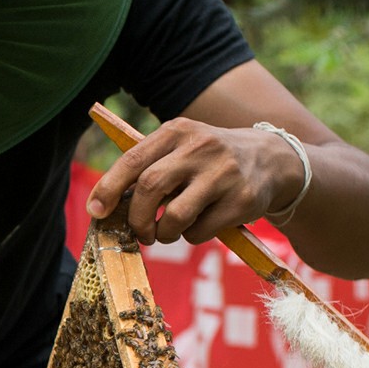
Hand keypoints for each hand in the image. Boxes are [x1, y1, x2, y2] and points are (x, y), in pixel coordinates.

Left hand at [85, 119, 291, 246]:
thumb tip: (105, 203)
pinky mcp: (243, 199)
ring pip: (175, 215)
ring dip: (163, 233)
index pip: (132, 160)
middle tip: (140, 232)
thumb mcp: (181, 147)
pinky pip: (201, 230)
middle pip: (149, 187)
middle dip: (136, 218)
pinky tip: (200, 225)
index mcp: (177, 132)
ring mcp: (224, 173)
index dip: (108, 188)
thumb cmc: (208, 160)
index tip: (96, 210)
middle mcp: (201, 148)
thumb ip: (147, 166)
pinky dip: (191, 236)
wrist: (272, 160)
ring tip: (166, 232)